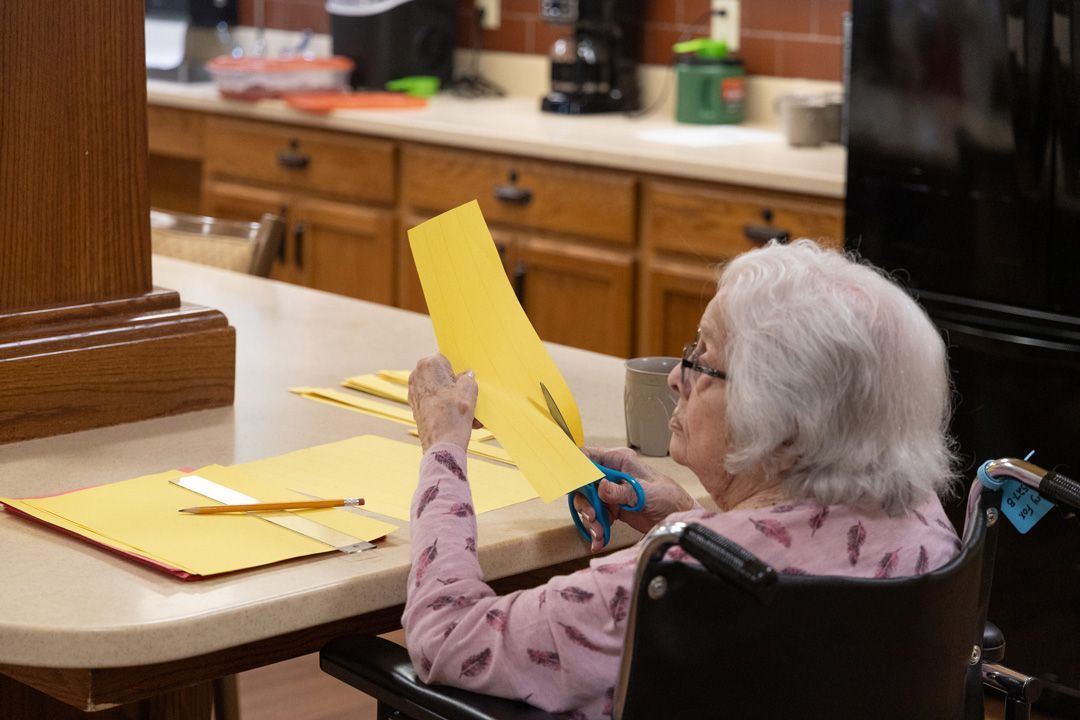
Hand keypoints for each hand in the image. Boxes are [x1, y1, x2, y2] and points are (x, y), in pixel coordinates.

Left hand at [408, 354, 477, 451]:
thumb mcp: (469, 391)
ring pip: (441, 391)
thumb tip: (466, 376)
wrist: (441, 446)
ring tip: (470, 416)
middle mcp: (417, 376)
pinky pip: (436, 402)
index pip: (447, 360)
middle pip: (443, 376)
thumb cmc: (453, 416)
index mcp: (429, 365)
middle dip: (458, 388)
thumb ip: (468, 378)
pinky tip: (462, 421)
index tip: (466, 384)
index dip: (458, 372)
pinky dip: (448, 409)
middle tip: (470, 400)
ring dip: (456, 401)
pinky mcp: (416, 407)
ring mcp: (414, 392)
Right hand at [573, 447, 695, 552]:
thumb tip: (601, 487)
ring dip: (590, 519)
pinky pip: (596, 517)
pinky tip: (599, 540)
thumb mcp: (646, 492)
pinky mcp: (612, 508)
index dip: (573, 466)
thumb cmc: (669, 497)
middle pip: (583, 483)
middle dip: (584, 502)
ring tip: (598, 532)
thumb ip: (623, 491)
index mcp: (620, 461)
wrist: (678, 519)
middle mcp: (612, 474)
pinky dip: (596, 529)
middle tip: (591, 516)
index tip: (566, 480)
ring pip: (588, 502)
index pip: (588, 457)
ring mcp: (611, 492)